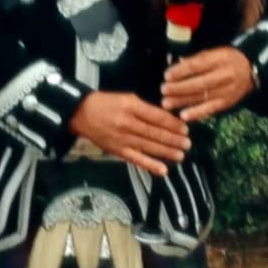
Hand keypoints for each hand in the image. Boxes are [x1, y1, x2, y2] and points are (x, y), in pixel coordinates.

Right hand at [70, 91, 189, 176]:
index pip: (157, 117)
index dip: (173, 124)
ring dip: (167, 152)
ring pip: (149, 146)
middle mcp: (127, 123)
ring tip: (181, 155)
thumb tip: (166, 119)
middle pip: (155, 133)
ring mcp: (122, 139)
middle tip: (187, 143)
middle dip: (174, 139)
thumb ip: (145, 108)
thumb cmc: (105, 103)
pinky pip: (136, 159)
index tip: (184, 128)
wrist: (80, 113)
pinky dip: (150, 165)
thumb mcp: (126, 98)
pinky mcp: (117, 150)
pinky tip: (163, 170)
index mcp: (131, 106)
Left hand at [161, 47, 254, 120]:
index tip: (166, 76)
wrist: (251, 70)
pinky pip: (210, 109)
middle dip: (179, 88)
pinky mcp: (227, 103)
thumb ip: (196, 59)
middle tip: (163, 90)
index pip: (197, 65)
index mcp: (220, 59)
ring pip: (202, 97)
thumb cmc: (226, 59)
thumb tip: (174, 65)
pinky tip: (183, 116)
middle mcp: (225, 75)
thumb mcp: (214, 52)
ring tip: (167, 103)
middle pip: (199, 83)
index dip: (180, 71)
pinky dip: (196, 113)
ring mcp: (227, 91)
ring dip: (182, 101)